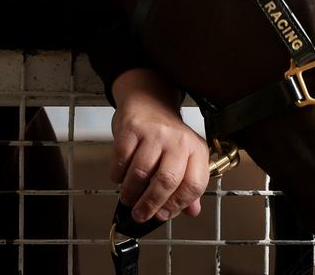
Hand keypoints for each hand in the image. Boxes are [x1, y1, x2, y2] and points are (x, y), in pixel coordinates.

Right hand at [110, 68, 208, 222]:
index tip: (163, 215)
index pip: (194, 185)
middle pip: (167, 181)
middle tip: (140, 214)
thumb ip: (188, 185)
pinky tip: (120, 177)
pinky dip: (118, 175)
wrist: (149, 100)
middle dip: (150, 204)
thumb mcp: (185, 157)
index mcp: (197, 151)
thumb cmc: (166, 135)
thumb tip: (192, 212)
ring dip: (131, 193)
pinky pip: (122, 160)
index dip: (177, 205)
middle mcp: (179, 141)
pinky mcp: (132, 129)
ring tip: (128, 198)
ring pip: (141, 173)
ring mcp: (155, 134)